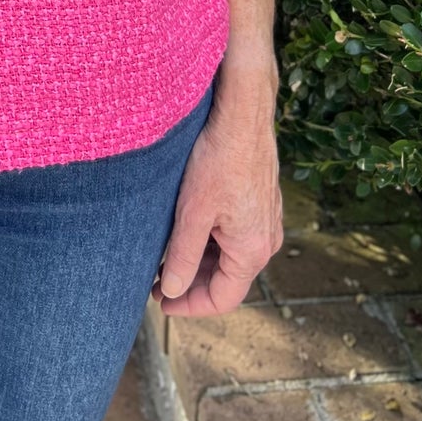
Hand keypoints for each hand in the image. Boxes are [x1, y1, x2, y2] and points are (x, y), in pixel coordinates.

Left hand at [152, 88, 282, 316]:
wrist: (242, 114)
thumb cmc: (218, 159)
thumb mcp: (193, 212)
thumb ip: (182, 256)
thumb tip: (172, 291)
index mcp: (252, 250)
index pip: (222, 298)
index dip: (189, 305)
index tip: (161, 301)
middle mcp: (266, 241)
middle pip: (227, 279)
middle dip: (191, 282)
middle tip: (156, 279)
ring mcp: (266, 221)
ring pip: (229, 256)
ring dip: (199, 260)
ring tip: (165, 255)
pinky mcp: (260, 203)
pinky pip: (235, 235)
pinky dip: (210, 241)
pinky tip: (186, 230)